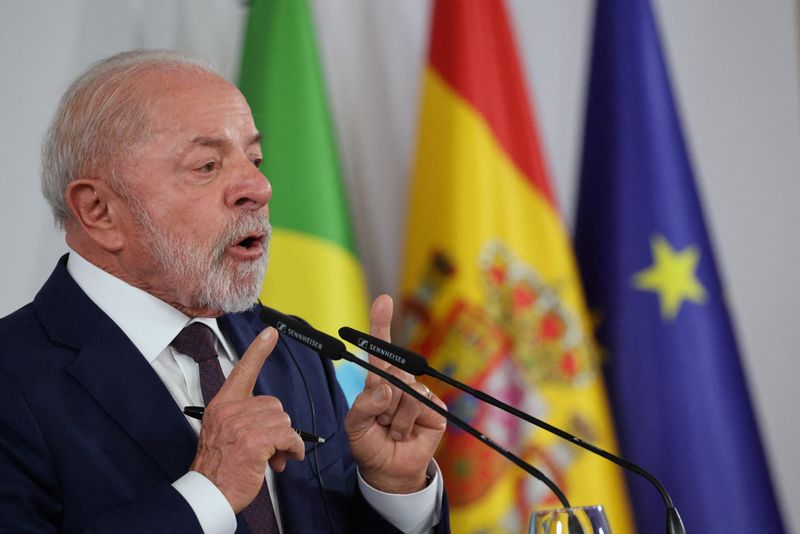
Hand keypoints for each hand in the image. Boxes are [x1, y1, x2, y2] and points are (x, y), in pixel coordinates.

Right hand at [190, 327, 304, 511]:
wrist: (208, 492)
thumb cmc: (218, 468)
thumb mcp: (222, 433)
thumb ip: (243, 419)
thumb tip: (273, 422)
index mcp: (222, 405)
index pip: (242, 370)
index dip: (258, 350)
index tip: (271, 333)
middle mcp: (231, 410)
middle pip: (274, 404)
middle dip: (276, 427)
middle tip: (268, 448)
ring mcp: (242, 424)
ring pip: (283, 420)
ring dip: (284, 441)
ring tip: (270, 457)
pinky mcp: (255, 439)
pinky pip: (288, 436)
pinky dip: (292, 449)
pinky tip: (284, 460)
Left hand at [345, 295, 446, 493]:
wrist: (389, 470)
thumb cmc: (370, 443)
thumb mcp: (354, 425)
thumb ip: (363, 406)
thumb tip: (386, 390)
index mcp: (378, 381)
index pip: (380, 349)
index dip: (381, 323)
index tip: (384, 300)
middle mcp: (399, 383)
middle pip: (391, 373)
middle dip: (381, 400)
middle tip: (380, 420)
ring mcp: (419, 394)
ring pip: (405, 391)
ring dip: (393, 416)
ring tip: (392, 429)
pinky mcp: (435, 408)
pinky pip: (419, 405)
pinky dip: (406, 423)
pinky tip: (406, 433)